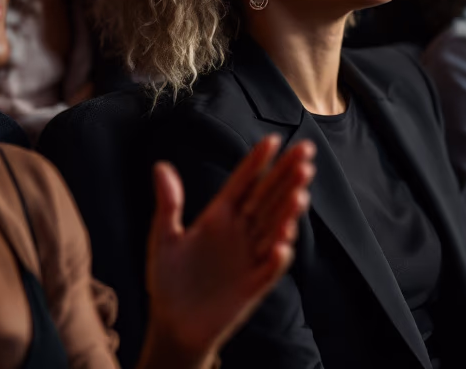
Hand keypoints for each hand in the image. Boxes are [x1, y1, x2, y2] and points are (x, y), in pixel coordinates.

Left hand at [142, 135, 315, 364]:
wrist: (173, 326)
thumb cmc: (168, 281)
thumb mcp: (164, 239)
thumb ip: (168, 204)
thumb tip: (160, 166)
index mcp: (219, 216)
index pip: (244, 183)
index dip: (257, 162)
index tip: (273, 140)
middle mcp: (240, 233)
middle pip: (268, 199)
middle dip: (286, 176)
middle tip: (305, 153)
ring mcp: (248, 258)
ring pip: (274, 228)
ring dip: (288, 211)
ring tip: (301, 192)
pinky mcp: (252, 286)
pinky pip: (268, 270)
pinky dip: (276, 258)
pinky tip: (283, 243)